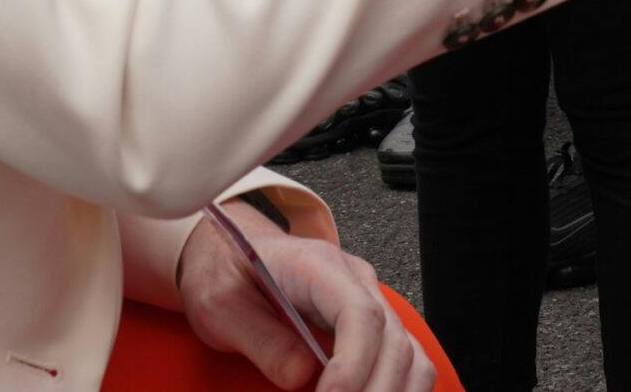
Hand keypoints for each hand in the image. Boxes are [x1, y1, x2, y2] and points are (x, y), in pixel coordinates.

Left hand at [177, 202, 431, 391]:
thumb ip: (261, 339)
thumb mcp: (221, 306)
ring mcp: (370, 301)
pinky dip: (398, 391)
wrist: (232, 252)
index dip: (353, 365)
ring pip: (409, 355)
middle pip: (392, 341)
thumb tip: (301, 376)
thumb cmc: (226, 273)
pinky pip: (405, 361)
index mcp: (316, 266)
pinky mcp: (372, 325)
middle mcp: (355, 280)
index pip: (358, 312)